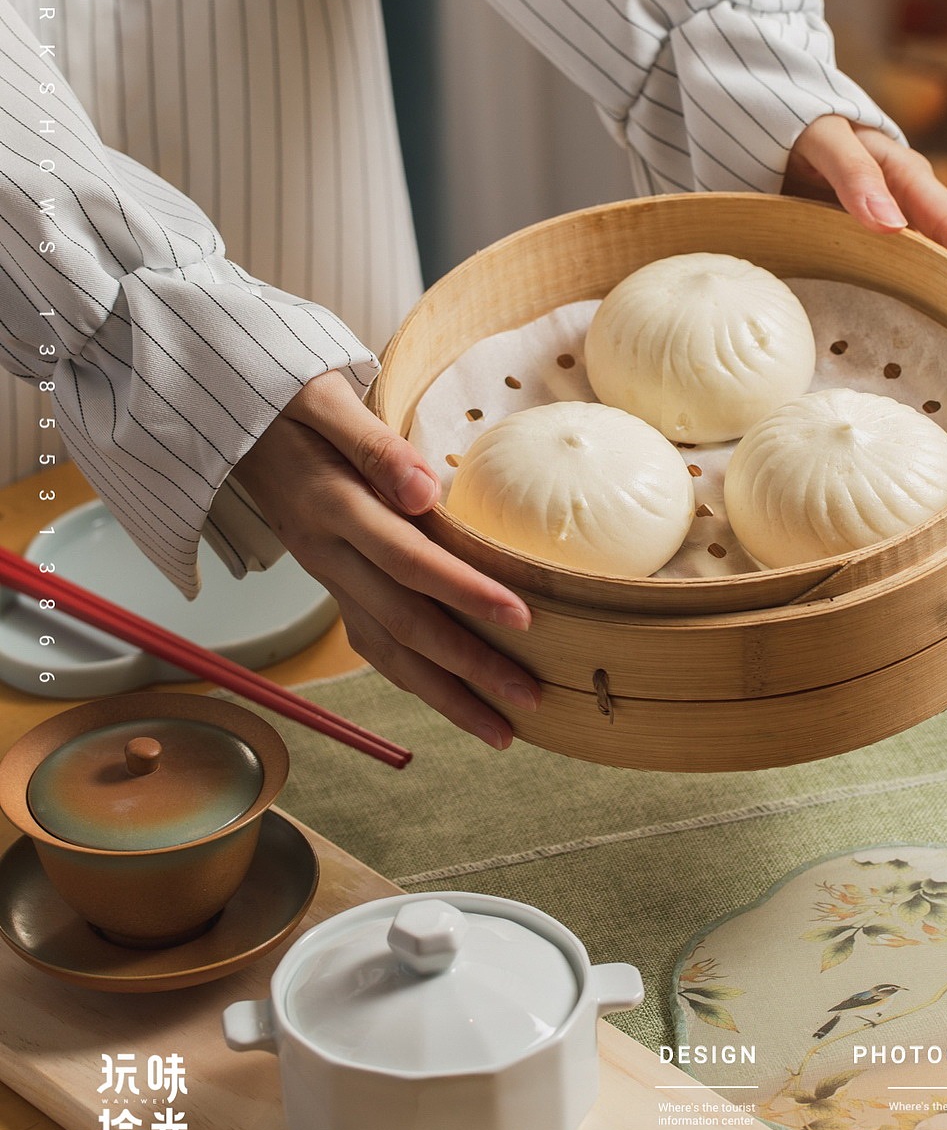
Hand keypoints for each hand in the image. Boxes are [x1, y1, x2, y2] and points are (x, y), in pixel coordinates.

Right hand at [235, 370, 539, 749]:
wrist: (234, 420)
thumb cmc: (289, 401)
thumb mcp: (324, 399)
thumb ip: (375, 446)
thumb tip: (423, 490)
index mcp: (333, 506)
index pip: (407, 559)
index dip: (463, 591)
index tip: (521, 617)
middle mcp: (329, 552)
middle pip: (402, 623)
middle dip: (467, 667)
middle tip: (528, 698)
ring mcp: (328, 574)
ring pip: (386, 649)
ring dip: (443, 694)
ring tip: (501, 730)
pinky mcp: (333, 581)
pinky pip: (372, 641)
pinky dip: (413, 677)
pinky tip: (453, 700)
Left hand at [784, 116, 946, 306]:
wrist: (786, 130)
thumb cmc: (807, 128)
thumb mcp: (826, 141)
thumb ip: (855, 175)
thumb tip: (892, 225)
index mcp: (907, 174)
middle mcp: (911, 200)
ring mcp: (895, 220)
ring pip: (931, 260)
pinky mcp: (874, 237)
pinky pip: (902, 266)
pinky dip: (916, 290)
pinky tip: (922, 320)